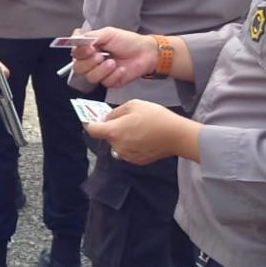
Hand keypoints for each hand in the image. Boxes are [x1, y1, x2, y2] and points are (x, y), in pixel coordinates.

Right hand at [72, 26, 157, 87]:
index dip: (80, 53)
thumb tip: (76, 39)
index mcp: (89, 49)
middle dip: (90, 62)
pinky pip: (105, 82)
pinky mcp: (109, 82)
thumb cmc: (128, 42)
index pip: (75, 53)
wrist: (145, 53)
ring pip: (90, 77)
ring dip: (102, 69)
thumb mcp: (108, 34)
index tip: (90, 48)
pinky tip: (121, 69)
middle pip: (78, 68)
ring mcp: (100, 73)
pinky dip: (114, 75)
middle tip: (101, 55)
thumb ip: (90, 36)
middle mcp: (92, 61)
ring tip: (113, 62)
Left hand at [85, 100, 199, 163]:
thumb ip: (115, 112)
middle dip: (112, 128)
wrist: (176, 135)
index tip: (89, 119)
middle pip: (107, 136)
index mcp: (113, 132)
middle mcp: (117, 146)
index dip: (89, 123)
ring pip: (117, 143)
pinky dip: (131, 144)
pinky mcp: (137, 160)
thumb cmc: (155, 117)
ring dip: (122, 136)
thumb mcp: (133, 105)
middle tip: (125, 119)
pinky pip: (127, 150)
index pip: (92, 130)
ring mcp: (127, 155)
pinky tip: (144, 137)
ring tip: (138, 127)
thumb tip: (106, 118)